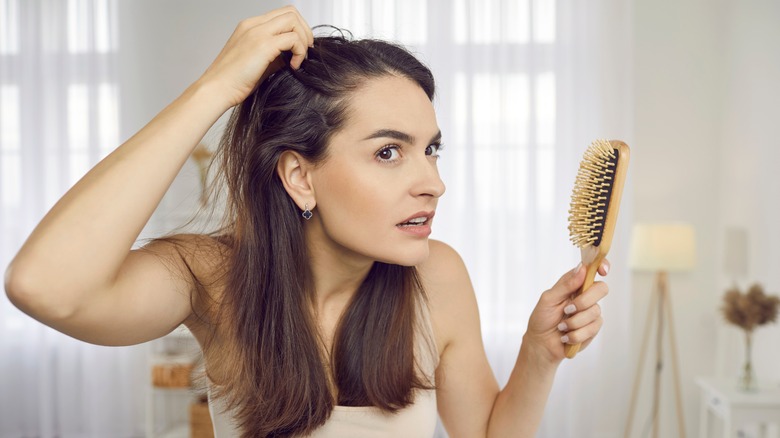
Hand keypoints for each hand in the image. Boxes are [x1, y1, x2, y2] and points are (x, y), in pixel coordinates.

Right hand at [196, 5, 313, 108]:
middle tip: (305, 52)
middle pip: (291, 12)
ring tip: (299, 60)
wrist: (216, 89)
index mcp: (250, 27)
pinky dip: (299, 52)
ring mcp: (257, 33)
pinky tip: (293, 67)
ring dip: (303, 40)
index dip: (297, 29)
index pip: (282, 14)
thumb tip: (292, 56)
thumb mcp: (257, 63)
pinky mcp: (263, 45)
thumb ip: (274, 56)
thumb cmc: (233, 81)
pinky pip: (293, 39)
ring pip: (293, 21)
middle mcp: (254, 25)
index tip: (300, 48)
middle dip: (305, 31)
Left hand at [523, 260, 609, 364]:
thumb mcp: (548, 299)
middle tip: (567, 310)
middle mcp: (585, 295)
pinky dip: (575, 334)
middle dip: (584, 301)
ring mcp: (591, 312)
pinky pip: (592, 328)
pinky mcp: (593, 328)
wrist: (542, 344)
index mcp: (574, 284)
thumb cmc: (542, 318)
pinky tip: (566, 336)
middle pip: (601, 289)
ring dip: (574, 322)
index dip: (601, 266)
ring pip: (595, 311)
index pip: (592, 270)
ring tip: (561, 326)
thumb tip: (582, 268)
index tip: (602, 271)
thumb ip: (565, 285)